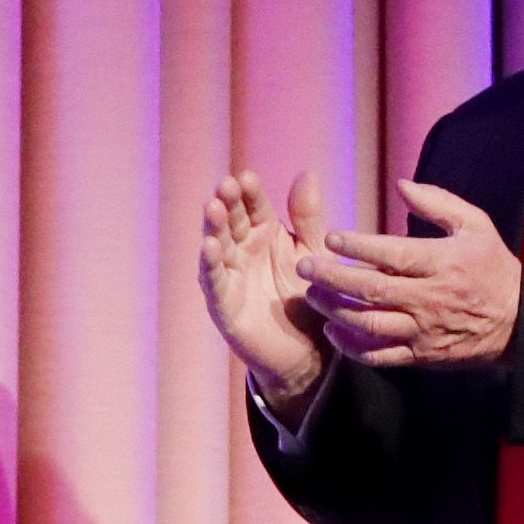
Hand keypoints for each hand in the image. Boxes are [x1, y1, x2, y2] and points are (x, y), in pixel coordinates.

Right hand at [198, 171, 328, 397]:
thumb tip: (308, 173)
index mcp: (264, 233)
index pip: (253, 206)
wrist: (309, 350)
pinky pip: (214, 282)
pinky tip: (210, 248)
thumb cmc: (308, 296)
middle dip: (227, 202)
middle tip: (226, 185)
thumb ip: (308, 217)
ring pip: (217, 246)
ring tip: (213, 208)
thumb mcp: (313, 252)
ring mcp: (229, 275)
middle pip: (231, 220)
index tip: (247, 177)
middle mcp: (241, 249)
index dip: (249, 193)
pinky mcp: (223, 304)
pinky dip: (210, 265)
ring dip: (213, 227)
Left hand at [304, 179, 522, 366]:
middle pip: (373, 289)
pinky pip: (382, 355)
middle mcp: (431, 298)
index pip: (392, 254)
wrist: (521, 323)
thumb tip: (400, 184)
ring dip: (337, 311)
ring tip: (312, 297)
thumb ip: (437, 202)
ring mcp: (425, 330)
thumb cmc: (494, 268)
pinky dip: (354, 347)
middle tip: (305, 267)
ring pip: (371, 324)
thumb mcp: (475, 225)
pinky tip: (334, 332)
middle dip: (333, 278)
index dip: (357, 246)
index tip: (330, 237)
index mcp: (443, 263)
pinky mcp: (423, 355)